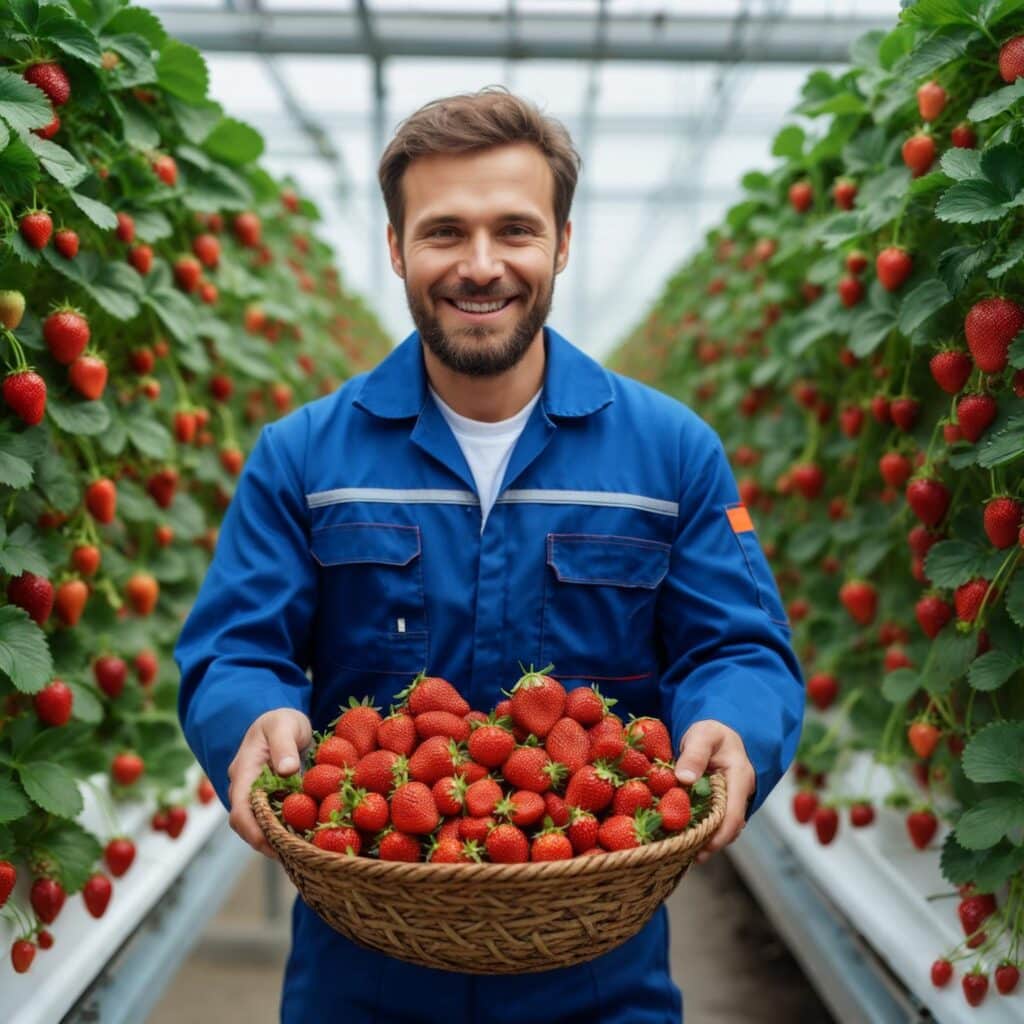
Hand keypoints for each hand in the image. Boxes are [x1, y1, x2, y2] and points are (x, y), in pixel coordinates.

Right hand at [228, 708, 311, 859]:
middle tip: (295, 857)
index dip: (254, 832)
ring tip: (303, 854)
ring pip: (261, 826)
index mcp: (243, 772)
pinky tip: (307, 839)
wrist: (283, 722)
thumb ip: (284, 745)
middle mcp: (245, 789)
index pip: (240, 810)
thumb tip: (287, 770)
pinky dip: (287, 831)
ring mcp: (257, 797)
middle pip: (248, 825)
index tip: (274, 847)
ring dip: (278, 841)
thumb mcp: (284, 725)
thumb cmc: (282, 721)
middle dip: (268, 843)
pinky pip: (275, 820)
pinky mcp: (271, 800)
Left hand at [674, 719, 754, 864]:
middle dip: (710, 844)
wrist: (716, 732)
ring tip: (680, 851)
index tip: (703, 849)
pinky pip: (713, 821)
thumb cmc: (710, 732)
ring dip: (704, 840)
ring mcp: (732, 801)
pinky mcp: (721, 804)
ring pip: (721, 827)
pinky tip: (681, 836)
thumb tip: (684, 779)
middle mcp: (740, 793)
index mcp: (740, 778)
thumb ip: (694, 754)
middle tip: (686, 856)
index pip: (735, 814)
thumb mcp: (702, 735)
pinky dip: (700, 830)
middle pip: (729, 827)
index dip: (720, 835)